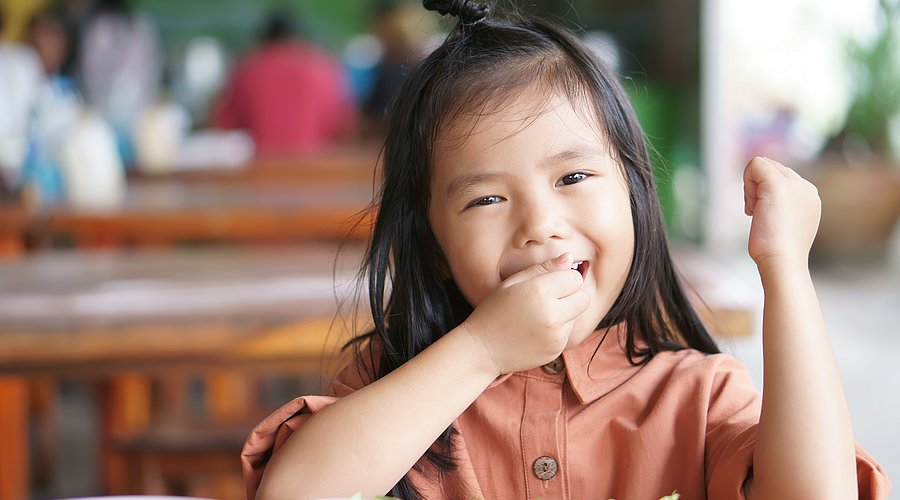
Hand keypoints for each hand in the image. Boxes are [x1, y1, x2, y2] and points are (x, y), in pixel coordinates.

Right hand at [456, 253, 588, 375]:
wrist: (481, 350)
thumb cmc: (493, 311)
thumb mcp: (512, 282)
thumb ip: (542, 268)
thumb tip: (568, 257)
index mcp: (539, 292)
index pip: (575, 278)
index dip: (564, 279)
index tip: (549, 284)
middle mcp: (552, 315)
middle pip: (583, 298)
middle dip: (571, 295)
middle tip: (548, 298)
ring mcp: (556, 336)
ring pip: (576, 316)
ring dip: (564, 313)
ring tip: (537, 316)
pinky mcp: (556, 351)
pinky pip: (567, 333)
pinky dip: (557, 330)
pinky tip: (536, 330)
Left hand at [743, 157, 820, 271]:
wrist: (783, 261)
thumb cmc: (778, 251)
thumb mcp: (782, 224)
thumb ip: (780, 208)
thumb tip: (762, 202)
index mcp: (809, 196)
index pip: (781, 176)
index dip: (763, 191)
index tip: (763, 214)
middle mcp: (805, 187)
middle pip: (771, 167)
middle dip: (757, 187)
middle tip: (757, 212)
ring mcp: (794, 184)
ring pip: (762, 164)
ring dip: (751, 188)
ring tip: (757, 212)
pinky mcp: (777, 184)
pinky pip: (755, 164)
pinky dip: (747, 184)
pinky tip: (753, 208)